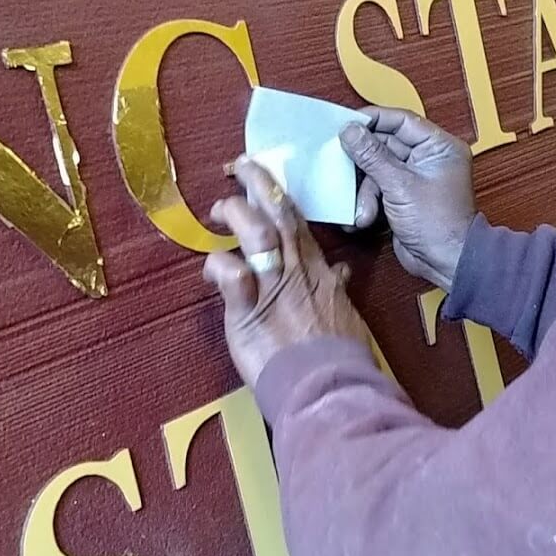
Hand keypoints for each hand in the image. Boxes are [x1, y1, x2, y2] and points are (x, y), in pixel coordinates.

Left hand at [203, 158, 372, 386]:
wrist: (332, 389)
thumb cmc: (340, 356)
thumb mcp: (344, 313)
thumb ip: (335, 288)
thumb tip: (340, 272)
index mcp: (316, 270)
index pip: (297, 219)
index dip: (278, 193)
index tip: (263, 176)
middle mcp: (295, 271)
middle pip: (278, 214)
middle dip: (259, 183)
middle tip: (240, 166)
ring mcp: (272, 288)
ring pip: (258, 233)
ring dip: (237, 213)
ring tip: (220, 209)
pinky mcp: (248, 312)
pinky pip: (232, 276)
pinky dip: (219, 266)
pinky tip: (211, 269)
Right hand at [340, 107, 474, 291]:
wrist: (446, 263)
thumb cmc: (438, 224)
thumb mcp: (399, 185)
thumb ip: (372, 156)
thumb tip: (350, 130)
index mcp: (438, 147)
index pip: (401, 121)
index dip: (373, 120)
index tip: (346, 124)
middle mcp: (428, 158)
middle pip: (385, 146)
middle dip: (364, 163)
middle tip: (342, 164)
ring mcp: (415, 178)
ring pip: (377, 170)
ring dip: (365, 190)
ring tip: (361, 209)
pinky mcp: (403, 197)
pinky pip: (378, 188)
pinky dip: (368, 202)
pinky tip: (361, 217)